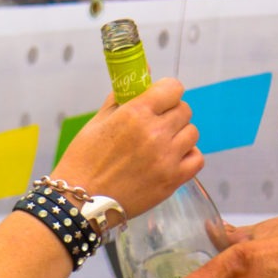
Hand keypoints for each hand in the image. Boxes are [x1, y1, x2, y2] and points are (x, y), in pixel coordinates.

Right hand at [49, 78, 201, 219]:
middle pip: (184, 110)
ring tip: (162, 144)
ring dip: (180, 134)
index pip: (173, 88)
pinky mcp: (172, 180)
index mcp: (136, 113)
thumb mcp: (98, 122)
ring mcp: (166, 158)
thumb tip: (144, 76)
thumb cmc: (84, 160)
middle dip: (171, 113)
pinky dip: (188, 156)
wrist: (81, 201)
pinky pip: (197, 158)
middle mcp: (155, 133)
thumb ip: (122, 97)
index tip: (161, 98)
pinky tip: (171, 158)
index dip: (167, 91)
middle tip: (157, 124)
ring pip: (192, 132)